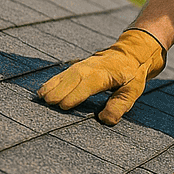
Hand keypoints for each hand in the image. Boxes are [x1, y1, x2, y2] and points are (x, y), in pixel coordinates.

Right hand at [36, 28, 165, 124]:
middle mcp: (91, 68)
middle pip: (72, 79)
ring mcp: (82, 66)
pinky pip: (62, 74)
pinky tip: (42, 90)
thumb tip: (105, 120)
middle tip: (48, 103)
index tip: (64, 106)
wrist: (130, 53)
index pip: (88, 85)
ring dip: (52, 86)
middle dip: (59, 91)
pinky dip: (52, 82)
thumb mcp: (132, 91)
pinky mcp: (77, 67)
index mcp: (105, 74)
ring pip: (65, 75)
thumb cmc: (131, 75)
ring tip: (41, 97)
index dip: (76, 95)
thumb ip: (119, 105)